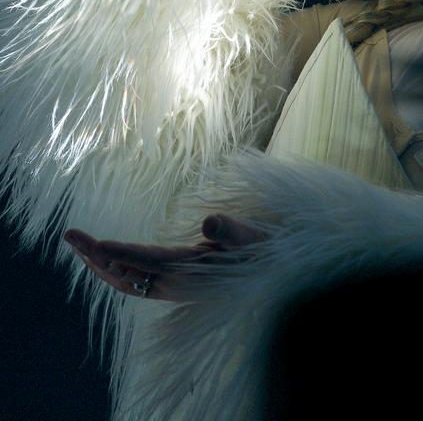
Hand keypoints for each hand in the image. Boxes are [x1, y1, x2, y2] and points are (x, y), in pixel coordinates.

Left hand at [63, 214, 264, 301]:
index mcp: (192, 272)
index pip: (150, 262)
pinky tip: (102, 258)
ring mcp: (170, 287)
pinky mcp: (170, 285)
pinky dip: (112, 269)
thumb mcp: (249, 236)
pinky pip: (133, 282)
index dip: (121, 254)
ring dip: (98, 264)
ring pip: (125, 281)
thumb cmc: (257, 250)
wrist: (265, 272)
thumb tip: (209, 222)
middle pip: (126, 275)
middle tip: (69, 234)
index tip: (94, 244)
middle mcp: (176, 284)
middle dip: (96, 257)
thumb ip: (231, 230)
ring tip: (76, 244)